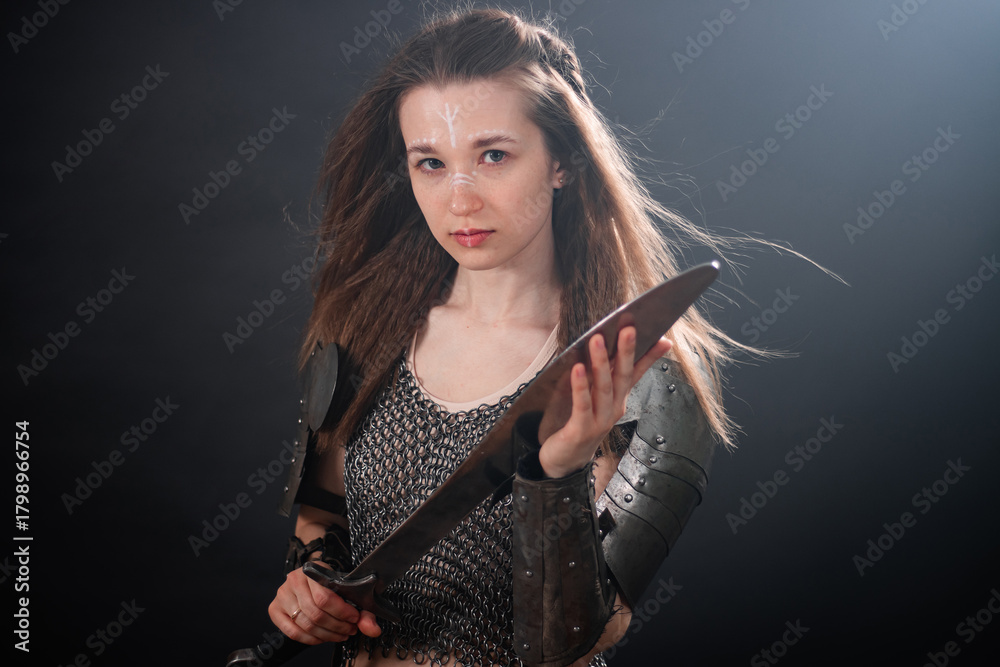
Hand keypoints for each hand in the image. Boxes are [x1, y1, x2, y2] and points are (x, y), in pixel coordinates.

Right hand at [268, 563, 381, 644]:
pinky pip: (292, 632)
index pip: (325, 598)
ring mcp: (282, 595)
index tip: (355, 618)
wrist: (311, 576)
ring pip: (306, 625)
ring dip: (327, 635)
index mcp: (312, 571)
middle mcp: (293, 581)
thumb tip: (372, 629)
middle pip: (316, 614)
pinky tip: (322, 637)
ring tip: (340, 634)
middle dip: (337, 626)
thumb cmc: (329, 583)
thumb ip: (363, 610)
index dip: (342, 613)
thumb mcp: (348, 589)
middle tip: (350, 629)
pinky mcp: (275, 609)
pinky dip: (310, 639)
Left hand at [537, 326, 671, 477]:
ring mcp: (599, 421)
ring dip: (601, 362)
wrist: (563, 462)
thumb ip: (595, 376)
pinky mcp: (581, 430)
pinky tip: (577, 368)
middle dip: (626, 351)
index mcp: (617, 400)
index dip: (649, 356)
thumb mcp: (590, 397)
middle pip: (623, 376)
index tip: (664, 339)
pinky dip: (581, 386)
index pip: (636, 373)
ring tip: (598, 339)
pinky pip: (582, 405)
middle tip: (629, 328)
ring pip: (604, 388)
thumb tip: (597, 346)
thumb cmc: (575, 425)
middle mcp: (613, 409)